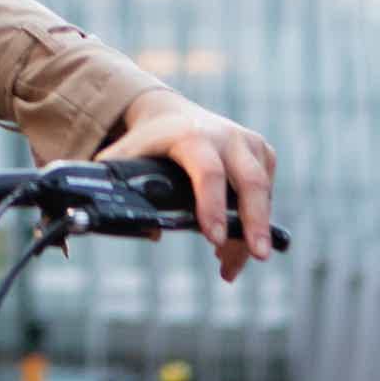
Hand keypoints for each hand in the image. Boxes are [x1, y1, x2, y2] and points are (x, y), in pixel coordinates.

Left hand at [94, 90, 276, 282]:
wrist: (170, 112)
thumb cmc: (145, 142)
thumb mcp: (124, 158)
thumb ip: (112, 190)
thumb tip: (126, 233)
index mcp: (191, 137)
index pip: (207, 172)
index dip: (212, 205)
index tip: (213, 238)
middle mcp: (225, 137)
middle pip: (251, 182)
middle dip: (256, 222)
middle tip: (257, 256)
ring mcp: (248, 143)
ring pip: (262, 193)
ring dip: (252, 233)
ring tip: (229, 268)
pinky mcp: (262, 152)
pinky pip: (267, 192)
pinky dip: (257, 221)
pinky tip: (235, 247)